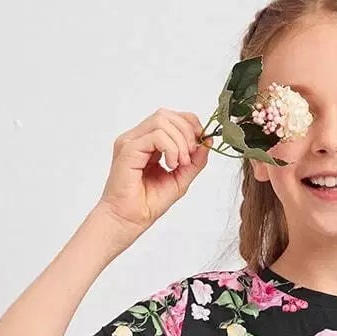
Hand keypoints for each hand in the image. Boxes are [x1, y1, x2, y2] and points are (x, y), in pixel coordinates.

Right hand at [96, 109, 209, 232]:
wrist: (128, 221)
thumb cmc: (147, 204)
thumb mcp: (180, 180)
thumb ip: (194, 161)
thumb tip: (208, 142)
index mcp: (147, 142)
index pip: (171, 117)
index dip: (189, 124)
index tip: (200, 143)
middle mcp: (137, 138)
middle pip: (167, 115)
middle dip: (186, 131)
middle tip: (190, 157)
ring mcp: (131, 141)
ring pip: (162, 121)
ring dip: (179, 142)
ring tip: (179, 164)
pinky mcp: (128, 149)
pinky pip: (156, 135)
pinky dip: (171, 148)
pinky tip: (171, 165)